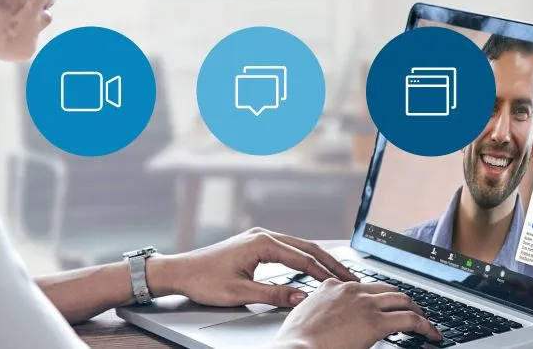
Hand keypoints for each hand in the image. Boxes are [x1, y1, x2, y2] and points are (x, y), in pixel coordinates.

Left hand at [156, 227, 357, 307]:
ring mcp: (259, 237)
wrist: (180, 271)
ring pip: (298, 246)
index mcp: (261, 243)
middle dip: (330, 262)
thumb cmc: (204, 280)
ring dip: (319, 259)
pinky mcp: (255, 244)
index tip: (343, 284)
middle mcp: (263, 235)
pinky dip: (305, 258)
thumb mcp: (240, 292)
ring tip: (338, 273)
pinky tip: (313, 267)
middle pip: (306, 247)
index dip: (325, 273)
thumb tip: (303, 296)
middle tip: (352, 277)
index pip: (303, 258)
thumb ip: (274, 294)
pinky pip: (288, 248)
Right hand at [275, 279, 441, 348]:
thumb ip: (320, 310)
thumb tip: (327, 320)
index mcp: (332, 286)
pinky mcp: (376, 322)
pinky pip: (410, 320)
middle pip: (387, 289)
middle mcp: (351, 289)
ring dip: (417, 311)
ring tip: (425, 323)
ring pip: (402, 300)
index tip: (384, 305)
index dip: (378, 297)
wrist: (297, 348)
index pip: (363, 286)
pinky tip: (432, 334)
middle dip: (402, 300)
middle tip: (411, 312)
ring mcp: (364, 304)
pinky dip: (425, 326)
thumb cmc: (296, 339)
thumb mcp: (305, 315)